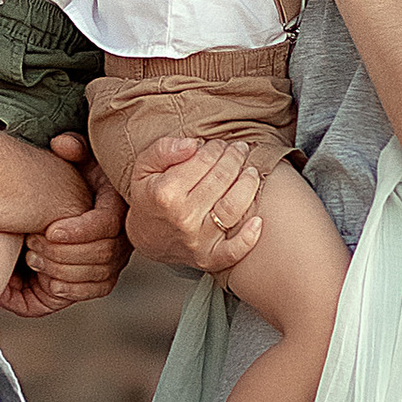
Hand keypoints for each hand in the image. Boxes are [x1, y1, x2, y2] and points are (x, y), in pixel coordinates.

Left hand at [6, 138, 126, 318]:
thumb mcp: (83, 157)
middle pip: (102, 254)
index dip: (79, 230)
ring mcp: (118, 259)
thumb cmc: (85, 177)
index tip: (50, 230)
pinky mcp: (107, 276)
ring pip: (98, 276)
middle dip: (62, 252)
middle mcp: (124, 236)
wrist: (93, 200)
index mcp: (118, 206)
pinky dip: (70, 289)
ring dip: (61, 271)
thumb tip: (62, 144)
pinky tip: (46, 279)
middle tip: (31, 243)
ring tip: (32, 257)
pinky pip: (94, 290)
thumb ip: (75, 148)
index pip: (106, 224)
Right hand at [123, 132, 263, 273]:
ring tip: (250, 172)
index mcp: (166, 193)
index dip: (216, 147)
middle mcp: (183, 217)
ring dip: (248, 185)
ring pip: (233, 207)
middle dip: (235, 158)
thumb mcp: (144, 167)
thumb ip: (163, 149)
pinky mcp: (208, 258)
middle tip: (239, 150)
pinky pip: (234, 251)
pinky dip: (249, 237)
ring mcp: (197, 240)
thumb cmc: (149, 198)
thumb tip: (193, 144)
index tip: (219, 144)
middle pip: (221, 179)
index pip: (204, 160)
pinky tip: (257, 220)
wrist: (146, 237)